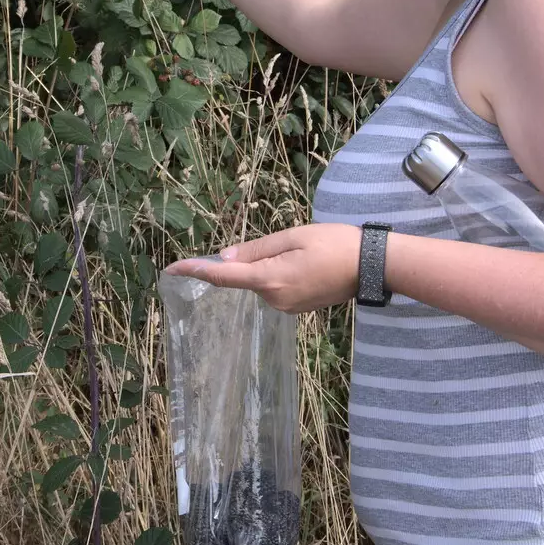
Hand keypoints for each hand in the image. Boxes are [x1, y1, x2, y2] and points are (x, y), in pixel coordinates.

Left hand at [163, 223, 361, 312]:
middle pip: (246, 276)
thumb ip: (257, 249)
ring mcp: (286, 307)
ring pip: (262, 281)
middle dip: (254, 258)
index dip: (196, 270)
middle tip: (290, 242)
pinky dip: (280, 273)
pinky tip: (307, 262)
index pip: (224, 277)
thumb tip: (225, 258)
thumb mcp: (294, 237)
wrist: (372, 267)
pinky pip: (276, 287)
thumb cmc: (336, 244)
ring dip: (271, 264)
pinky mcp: (297, 307)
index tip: (171, 269)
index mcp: (271, 280)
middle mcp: (275, 299)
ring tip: (307, 250)